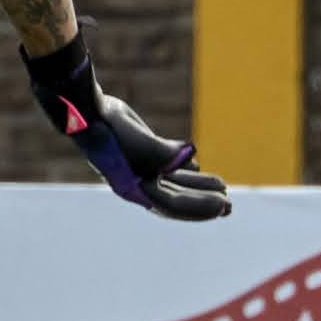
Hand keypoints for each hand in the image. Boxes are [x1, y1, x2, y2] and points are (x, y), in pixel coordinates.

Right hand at [22, 22, 229, 220]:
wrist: (90, 112)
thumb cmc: (114, 132)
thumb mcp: (146, 145)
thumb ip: (170, 154)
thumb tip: (191, 159)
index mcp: (135, 189)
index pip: (173, 206)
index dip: (200, 208)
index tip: (223, 205)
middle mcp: (138, 182)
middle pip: (177, 197)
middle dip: (203, 200)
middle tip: (230, 205)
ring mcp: (140, 166)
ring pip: (175, 180)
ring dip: (198, 184)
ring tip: (222, 184)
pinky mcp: (143, 150)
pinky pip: (168, 163)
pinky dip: (184, 165)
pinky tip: (197, 165)